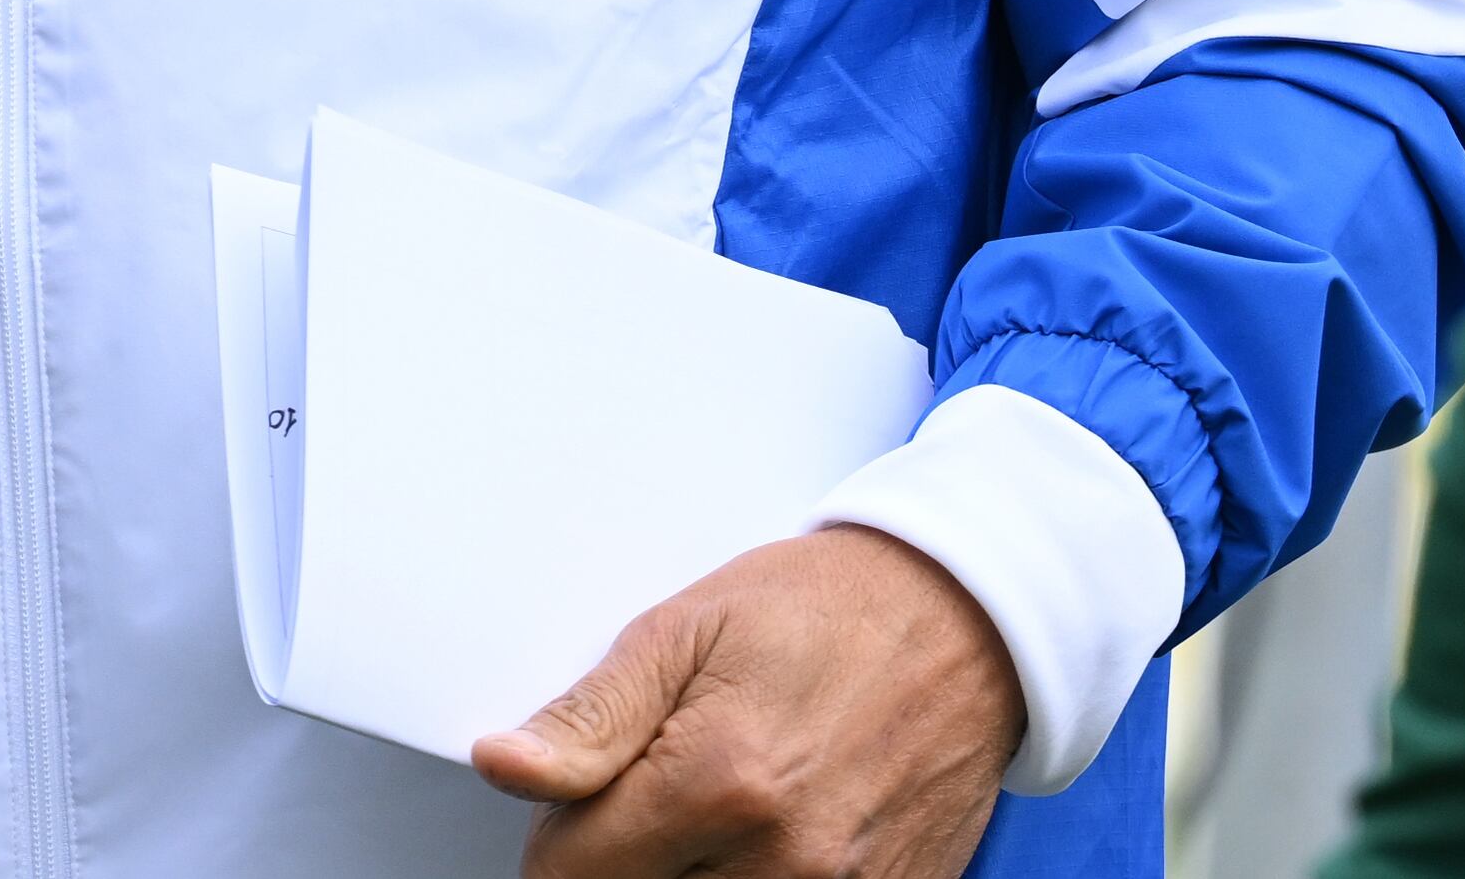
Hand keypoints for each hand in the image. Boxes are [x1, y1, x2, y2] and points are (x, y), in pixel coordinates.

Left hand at [474, 526, 1024, 878]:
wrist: (962, 621)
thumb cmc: (822, 611)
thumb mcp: (683, 630)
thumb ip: (588, 718)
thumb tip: (503, 766)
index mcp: (717, 782)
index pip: (567, 876)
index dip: (560, 836)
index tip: (582, 800)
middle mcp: (781, 861)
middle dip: (625, 860)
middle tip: (658, 794)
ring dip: (688, 876)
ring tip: (716, 812)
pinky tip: (771, 833)